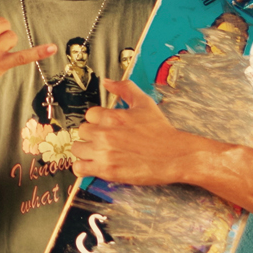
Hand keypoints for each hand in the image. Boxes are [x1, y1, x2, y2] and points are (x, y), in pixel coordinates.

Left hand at [71, 79, 207, 185]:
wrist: (174, 156)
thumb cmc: (161, 131)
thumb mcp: (144, 103)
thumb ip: (125, 88)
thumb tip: (107, 81)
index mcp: (112, 117)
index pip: (90, 115)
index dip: (98, 121)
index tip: (106, 127)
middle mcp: (105, 133)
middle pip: (82, 131)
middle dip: (92, 135)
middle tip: (104, 141)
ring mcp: (104, 152)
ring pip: (77, 149)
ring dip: (86, 151)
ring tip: (98, 153)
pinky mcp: (106, 170)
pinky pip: (79, 168)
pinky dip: (83, 168)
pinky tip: (93, 165)